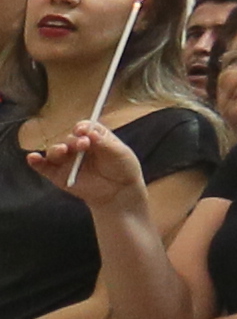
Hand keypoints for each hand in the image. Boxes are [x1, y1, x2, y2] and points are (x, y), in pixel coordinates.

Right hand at [22, 121, 142, 217]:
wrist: (119, 191)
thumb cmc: (122, 168)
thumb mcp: (119, 153)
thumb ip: (104, 143)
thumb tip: (90, 132)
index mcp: (93, 136)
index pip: (84, 127)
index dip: (82, 127)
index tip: (83, 130)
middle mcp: (77, 146)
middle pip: (69, 139)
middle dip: (74, 140)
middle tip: (83, 143)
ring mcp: (66, 160)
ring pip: (55, 151)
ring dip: (57, 149)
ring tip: (63, 150)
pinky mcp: (58, 175)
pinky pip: (43, 167)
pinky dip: (36, 162)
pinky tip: (32, 158)